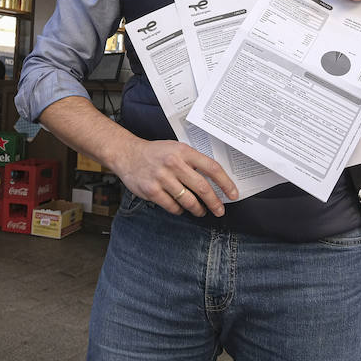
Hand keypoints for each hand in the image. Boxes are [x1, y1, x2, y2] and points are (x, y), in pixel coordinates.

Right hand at [114, 137, 237, 216]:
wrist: (127, 154)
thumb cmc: (155, 153)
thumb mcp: (176, 149)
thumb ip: (193, 161)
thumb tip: (214, 180)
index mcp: (184, 151)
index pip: (212, 168)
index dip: (226, 183)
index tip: (233, 194)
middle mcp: (174, 163)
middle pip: (202, 187)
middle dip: (215, 203)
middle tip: (219, 210)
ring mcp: (162, 177)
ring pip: (188, 200)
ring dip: (197, 209)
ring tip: (200, 211)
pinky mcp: (151, 190)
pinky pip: (172, 206)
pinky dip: (179, 210)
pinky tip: (180, 208)